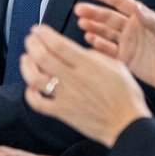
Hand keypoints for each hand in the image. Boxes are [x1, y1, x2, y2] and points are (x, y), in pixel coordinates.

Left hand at [20, 25, 150, 147]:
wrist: (128, 125)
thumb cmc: (126, 97)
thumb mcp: (117, 66)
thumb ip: (94, 54)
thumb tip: (77, 49)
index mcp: (88, 65)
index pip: (58, 44)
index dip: (44, 34)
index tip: (38, 29)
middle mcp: (74, 79)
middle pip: (42, 57)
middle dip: (32, 45)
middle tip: (30, 39)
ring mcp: (66, 97)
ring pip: (35, 78)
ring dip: (26, 66)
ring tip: (26, 58)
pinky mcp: (62, 112)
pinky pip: (38, 103)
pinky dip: (29, 93)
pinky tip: (31, 86)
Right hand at [77, 0, 154, 107]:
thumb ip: (150, 20)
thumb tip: (137, 5)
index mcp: (142, 18)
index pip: (121, 3)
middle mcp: (131, 28)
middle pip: (108, 17)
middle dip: (93, 12)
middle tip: (79, 9)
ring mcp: (127, 43)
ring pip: (105, 31)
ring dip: (93, 26)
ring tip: (82, 23)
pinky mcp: (124, 57)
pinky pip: (107, 48)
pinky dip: (98, 43)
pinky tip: (89, 39)